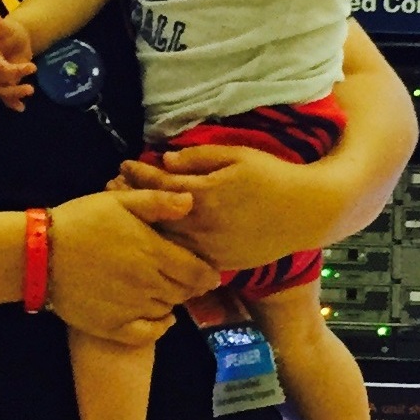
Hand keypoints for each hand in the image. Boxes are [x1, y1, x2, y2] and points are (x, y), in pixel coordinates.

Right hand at [0, 12, 38, 110]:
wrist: (15, 40)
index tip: (30, 67)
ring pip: (0, 90)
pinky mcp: (2, 85)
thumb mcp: (7, 27)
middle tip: (32, 69)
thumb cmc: (10, 33)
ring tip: (31, 90)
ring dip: (14, 93)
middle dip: (14, 78)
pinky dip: (12, 103)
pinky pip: (4, 97)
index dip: (9, 68)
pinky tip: (22, 108)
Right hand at [44, 187, 222, 346]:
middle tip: (187, 279)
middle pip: (185, 292)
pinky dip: (160, 327)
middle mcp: (148, 284)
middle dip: (191, 286)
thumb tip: (191, 202)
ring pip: (168, 309)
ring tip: (166, 290)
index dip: (207, 273)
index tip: (209, 272)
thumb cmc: (80, 221)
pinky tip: (161, 317)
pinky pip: (148, 334)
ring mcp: (131, 308)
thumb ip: (157, 202)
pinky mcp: (113, 327)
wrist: (39, 254)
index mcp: (153, 252)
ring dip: (172, 300)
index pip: (197, 271)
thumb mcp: (118, 201)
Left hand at [117, 141, 350, 273]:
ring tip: (127, 217)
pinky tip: (155, 242)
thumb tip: (165, 160)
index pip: (159, 184)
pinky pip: (186, 259)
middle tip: (112, 191)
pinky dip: (168, 250)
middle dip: (132, 202)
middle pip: (156, 216)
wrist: (307, 212)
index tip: (123, 166)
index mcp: (205, 195)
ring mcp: (211, 249)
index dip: (138, 174)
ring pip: (166, 242)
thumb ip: (199, 158)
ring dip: (145, 228)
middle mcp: (203, 226)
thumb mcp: (237, 155)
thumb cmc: (272, 176)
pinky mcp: (221, 264)